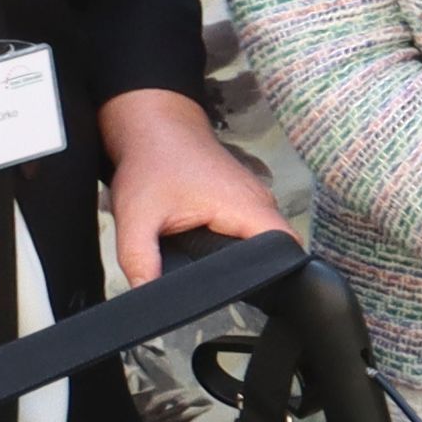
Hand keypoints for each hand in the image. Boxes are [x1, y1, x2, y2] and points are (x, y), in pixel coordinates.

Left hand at [97, 93, 283, 287]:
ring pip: (267, 239)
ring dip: (249, 258)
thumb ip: (139, 259)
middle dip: (259, 273)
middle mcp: (259, 201)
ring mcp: (255, 198)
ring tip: (219, 275)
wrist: (154, 126)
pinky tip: (213, 253)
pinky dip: (239, 243)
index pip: (285, 248)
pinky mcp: (245, 199)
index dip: (277, 275)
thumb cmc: (151, 162)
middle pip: (279, 248)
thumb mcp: (136, 216)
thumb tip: (147, 295)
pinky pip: (254, 229)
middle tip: (228, 294)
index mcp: (245, 205)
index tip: (258, 296)